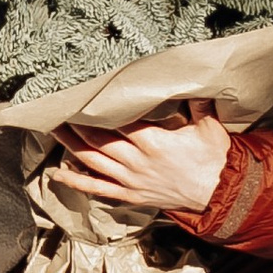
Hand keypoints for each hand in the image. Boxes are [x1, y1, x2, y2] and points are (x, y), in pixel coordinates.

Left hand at [55, 109, 236, 215]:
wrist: (219, 194)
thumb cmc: (214, 158)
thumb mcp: (209, 126)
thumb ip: (197, 102)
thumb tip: (193, 76)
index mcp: (153, 141)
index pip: (117, 121)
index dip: (97, 109)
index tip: (83, 96)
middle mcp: (136, 161)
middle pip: (97, 139)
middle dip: (76, 124)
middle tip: (59, 109)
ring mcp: (130, 180)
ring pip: (92, 161)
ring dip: (70, 146)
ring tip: (54, 130)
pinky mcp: (129, 195)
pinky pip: (97, 188)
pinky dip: (76, 181)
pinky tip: (58, 174)